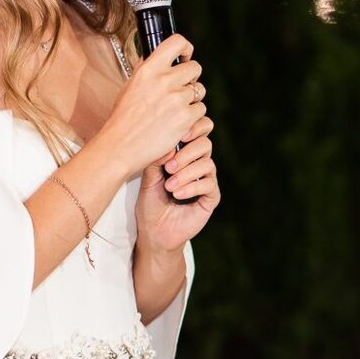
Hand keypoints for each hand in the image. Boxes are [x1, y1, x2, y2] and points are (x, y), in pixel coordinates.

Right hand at [99, 34, 204, 177]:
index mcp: (149, 69)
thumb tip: (159, 57)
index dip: (186, 48)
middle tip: (180, 91)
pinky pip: (200, 110)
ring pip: (199, 91)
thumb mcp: (130, 86)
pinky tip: (177, 124)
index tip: (185, 57)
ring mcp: (176, 99)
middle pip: (195, 68)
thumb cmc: (123, 119)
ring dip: (191, 100)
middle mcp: (164, 80)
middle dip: (190, 79)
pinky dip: (192, 117)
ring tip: (175, 111)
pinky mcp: (185, 117)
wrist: (120, 146)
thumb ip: (147, 70)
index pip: (177, 42)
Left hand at [136, 113, 217, 252]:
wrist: (154, 231)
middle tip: (169, 167)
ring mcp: (206, 180)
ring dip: (186, 173)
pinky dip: (192, 187)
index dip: (193, 128)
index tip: (179, 136)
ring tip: (169, 186)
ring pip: (207, 164)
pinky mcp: (211, 197)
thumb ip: (157, 159)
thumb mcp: (148, 177)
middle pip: (205, 144)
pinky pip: (209, 184)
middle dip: (186, 154)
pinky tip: (177, 195)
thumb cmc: (150, 202)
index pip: (197, 132)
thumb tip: (167, 144)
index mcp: (184, 154)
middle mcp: (198, 164)